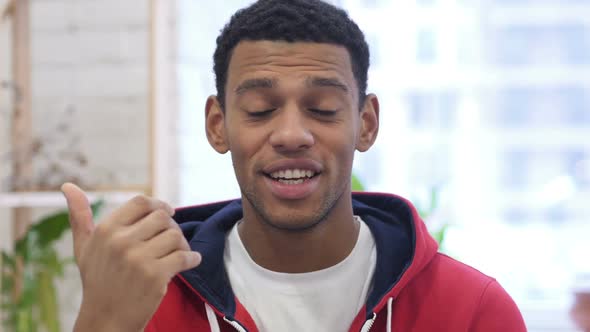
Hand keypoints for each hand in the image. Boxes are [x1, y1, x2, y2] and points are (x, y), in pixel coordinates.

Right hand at [61, 183, 200, 331]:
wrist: (105, 320)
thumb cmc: (97, 281)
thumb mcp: (84, 247)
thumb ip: (79, 216)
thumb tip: (68, 186)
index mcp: (106, 230)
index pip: (141, 202)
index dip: (159, 204)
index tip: (168, 211)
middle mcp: (121, 241)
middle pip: (162, 217)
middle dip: (171, 226)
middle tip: (172, 238)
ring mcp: (139, 259)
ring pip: (176, 235)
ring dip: (182, 244)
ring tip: (179, 252)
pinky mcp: (155, 276)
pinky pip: (184, 256)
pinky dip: (192, 258)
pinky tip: (190, 261)